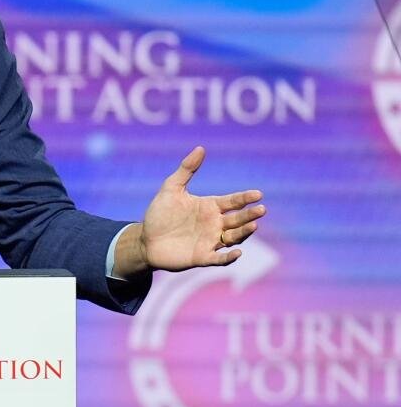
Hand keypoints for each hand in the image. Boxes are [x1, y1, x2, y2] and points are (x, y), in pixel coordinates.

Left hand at [133, 146, 266, 273]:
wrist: (145, 238)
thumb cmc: (160, 213)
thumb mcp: (171, 188)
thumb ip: (186, 169)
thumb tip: (200, 148)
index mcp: (210, 206)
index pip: (233, 201)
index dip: (245, 198)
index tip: (258, 194)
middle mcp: (215, 224)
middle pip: (238, 219)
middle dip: (250, 214)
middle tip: (261, 209)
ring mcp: (210, 241)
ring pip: (234, 237)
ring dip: (244, 233)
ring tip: (253, 225)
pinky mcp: (202, 257)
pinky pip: (219, 259)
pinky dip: (228, 257)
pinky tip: (236, 253)